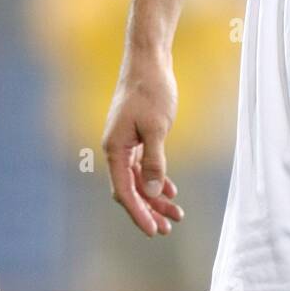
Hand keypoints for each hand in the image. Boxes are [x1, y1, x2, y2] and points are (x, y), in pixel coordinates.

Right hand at [102, 57, 183, 236]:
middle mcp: (115, 148)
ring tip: (175, 213)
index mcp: (114, 148)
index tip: (153, 230)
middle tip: (168, 227)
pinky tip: (170, 189)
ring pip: (138, 178)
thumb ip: (154, 161)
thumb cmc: (151, 90)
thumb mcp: (157, 127)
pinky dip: (155, 177)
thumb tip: (153, 191)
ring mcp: (125, 141)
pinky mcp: (135, 134)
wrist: (149, 59)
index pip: (124, 191)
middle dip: (149, 209)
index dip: (138, 213)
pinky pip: (142, 164)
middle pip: (130, 188)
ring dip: (154, 195)